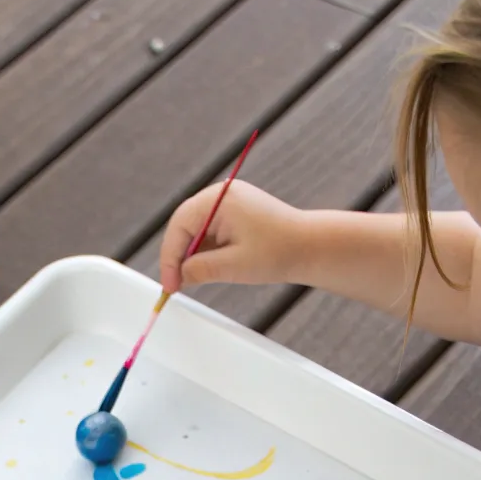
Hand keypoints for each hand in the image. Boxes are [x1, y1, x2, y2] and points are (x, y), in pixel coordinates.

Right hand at [160, 182, 306, 293]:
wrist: (311, 246)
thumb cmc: (279, 251)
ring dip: (191, 254)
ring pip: (195, 229)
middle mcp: (221, 194)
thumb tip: (178, 277)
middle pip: (184, 225)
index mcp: (219, 199)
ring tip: (192, 280)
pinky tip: (207, 268)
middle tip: (176, 285)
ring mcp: (228, 201)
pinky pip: (210, 230)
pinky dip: (205, 250)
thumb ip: (200, 269)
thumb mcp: (234, 266)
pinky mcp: (235, 212)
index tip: (170, 284)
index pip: (179, 225)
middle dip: (178, 256)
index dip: (170, 257)